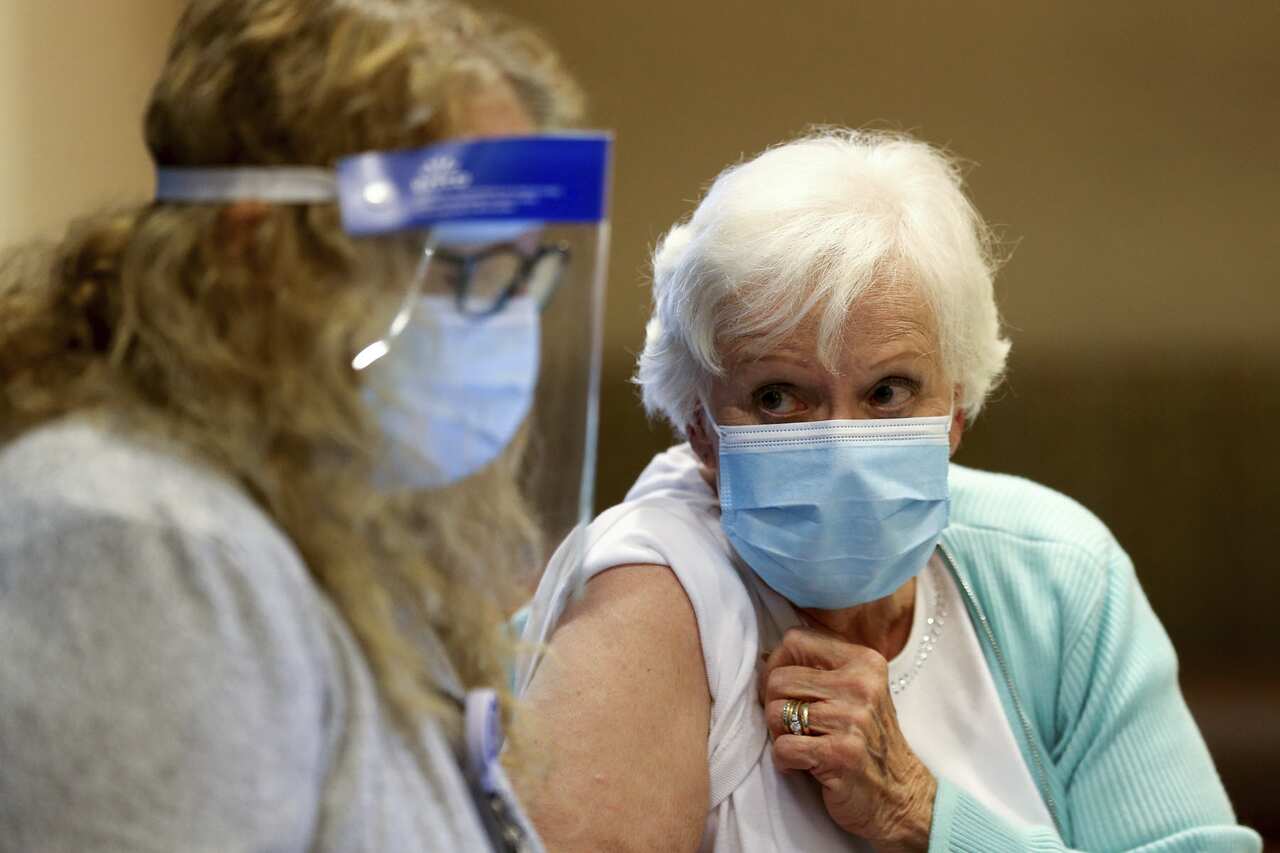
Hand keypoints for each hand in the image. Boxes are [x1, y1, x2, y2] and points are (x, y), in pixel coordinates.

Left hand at [759, 626, 936, 851]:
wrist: (902, 795)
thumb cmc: (868, 742)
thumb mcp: (856, 694)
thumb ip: (818, 671)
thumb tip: (763, 657)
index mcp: (864, 662)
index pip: (796, 641)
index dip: (777, 664)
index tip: (783, 690)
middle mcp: (861, 686)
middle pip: (778, 679)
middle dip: (774, 706)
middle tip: (791, 726)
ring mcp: (852, 719)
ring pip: (775, 713)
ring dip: (778, 735)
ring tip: (801, 745)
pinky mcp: (841, 753)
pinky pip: (783, 747)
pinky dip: (784, 761)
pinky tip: (802, 766)